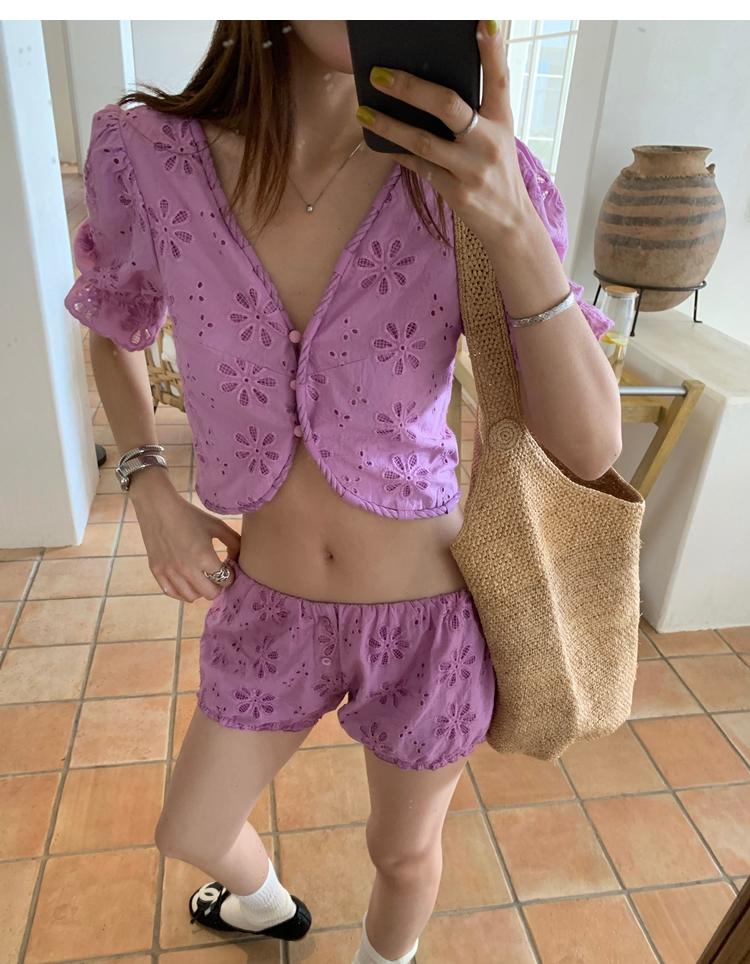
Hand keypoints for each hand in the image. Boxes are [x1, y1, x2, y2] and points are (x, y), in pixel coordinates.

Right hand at [128, 469, 240, 602]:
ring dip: (200, 590)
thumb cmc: (189, 515)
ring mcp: (170, 572)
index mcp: (204, 556)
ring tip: (202, 579)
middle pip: (210, 594)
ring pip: (191, 597)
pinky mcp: (157, 571)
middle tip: (217, 577)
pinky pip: (171, 593)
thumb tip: (239, 558)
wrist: (158, 508)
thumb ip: (233, 542)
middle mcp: (187, 569)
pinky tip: (186, 583)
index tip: (228, 568)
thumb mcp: (216, 525)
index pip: (225, 580)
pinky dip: (181, 592)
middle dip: (218, 586)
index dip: (230, 576)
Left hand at [357, 20, 535, 246]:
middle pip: (447, 105)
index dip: (492, 49)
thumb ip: (476, 112)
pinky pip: (419, 167)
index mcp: (503, 121)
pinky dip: (398, 153)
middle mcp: (489, 142)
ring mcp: (472, 169)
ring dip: (389, 124)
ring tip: (364, 111)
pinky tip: (379, 141)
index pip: (499, 78)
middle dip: (409, 87)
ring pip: (422, 140)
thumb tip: (429, 88)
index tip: (484, 21)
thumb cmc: (498, 172)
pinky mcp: (456, 193)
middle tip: (380, 74)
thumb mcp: (498, 137)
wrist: (510, 222)